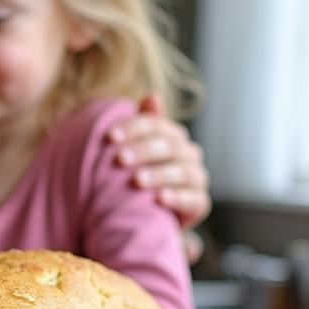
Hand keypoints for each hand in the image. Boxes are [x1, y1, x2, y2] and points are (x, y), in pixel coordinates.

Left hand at [109, 94, 210, 232]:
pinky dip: (177, 197)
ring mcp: (196, 178)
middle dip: (143, 151)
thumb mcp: (134, 148)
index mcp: (172, 136)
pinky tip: (159, 199)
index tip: (109, 136)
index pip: (156, 125)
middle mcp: (188, 154)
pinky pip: (194, 198)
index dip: (133, 127)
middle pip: (170, 146)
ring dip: (159, 174)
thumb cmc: (137, 172)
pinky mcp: (200, 202)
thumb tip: (152, 97)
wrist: (146, 211)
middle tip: (119, 159)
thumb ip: (142, 123)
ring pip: (183, 171)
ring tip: (136, 180)